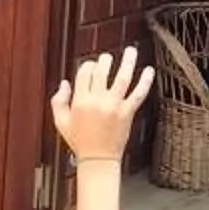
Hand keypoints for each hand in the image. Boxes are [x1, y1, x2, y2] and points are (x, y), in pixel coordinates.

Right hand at [49, 46, 153, 165]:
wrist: (98, 159)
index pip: (84, 73)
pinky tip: (149, 70)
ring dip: (127, 62)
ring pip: (122, 78)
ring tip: (131, 50)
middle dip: (105, 60)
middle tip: (108, 57)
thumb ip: (58, 101)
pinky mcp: (127, 113)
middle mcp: (97, 101)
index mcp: (80, 101)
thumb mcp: (60, 122)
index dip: (88, 66)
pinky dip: (145, 81)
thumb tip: (65, 83)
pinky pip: (138, 94)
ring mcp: (114, 106)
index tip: (91, 66)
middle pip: (102, 72)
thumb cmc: (79, 141)